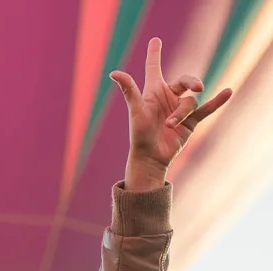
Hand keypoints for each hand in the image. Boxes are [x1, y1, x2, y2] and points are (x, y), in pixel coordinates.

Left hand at [110, 37, 231, 190]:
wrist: (151, 158)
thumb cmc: (139, 134)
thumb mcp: (136, 110)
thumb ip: (129, 90)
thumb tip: (114, 72)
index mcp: (153, 92)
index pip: (154, 67)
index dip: (154, 54)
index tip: (155, 40)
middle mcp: (167, 97)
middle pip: (185, 81)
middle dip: (192, 81)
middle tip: (197, 87)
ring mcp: (180, 108)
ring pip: (191, 101)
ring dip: (181, 113)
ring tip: (169, 125)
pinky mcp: (191, 121)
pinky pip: (207, 108)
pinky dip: (217, 101)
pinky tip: (228, 92)